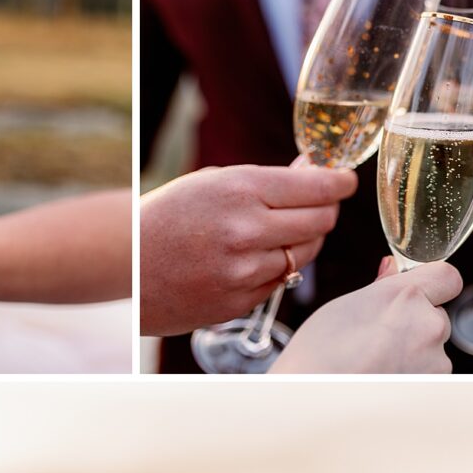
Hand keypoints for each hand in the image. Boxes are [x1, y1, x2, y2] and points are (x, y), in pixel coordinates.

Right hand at [138, 161, 357, 336]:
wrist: (126, 263)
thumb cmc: (169, 215)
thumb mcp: (214, 182)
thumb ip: (267, 181)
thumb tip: (314, 171)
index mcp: (242, 190)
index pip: (317, 187)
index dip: (340, 183)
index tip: (346, 181)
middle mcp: (248, 230)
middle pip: (321, 222)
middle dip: (326, 210)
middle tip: (320, 205)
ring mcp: (245, 270)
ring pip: (305, 255)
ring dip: (302, 242)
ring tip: (280, 232)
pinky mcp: (240, 301)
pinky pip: (280, 282)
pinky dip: (276, 269)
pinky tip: (254, 259)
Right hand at [272, 257, 459, 373]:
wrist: (314, 401)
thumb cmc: (320, 355)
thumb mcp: (346, 306)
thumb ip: (382, 287)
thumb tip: (393, 270)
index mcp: (406, 297)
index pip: (447, 277)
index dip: (433, 284)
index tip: (417, 291)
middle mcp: (428, 326)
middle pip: (437, 315)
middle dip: (415, 322)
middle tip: (380, 334)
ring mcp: (435, 362)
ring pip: (433, 348)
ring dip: (414, 351)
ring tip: (376, 361)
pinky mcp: (432, 388)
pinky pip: (428, 374)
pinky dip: (411, 375)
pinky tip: (382, 377)